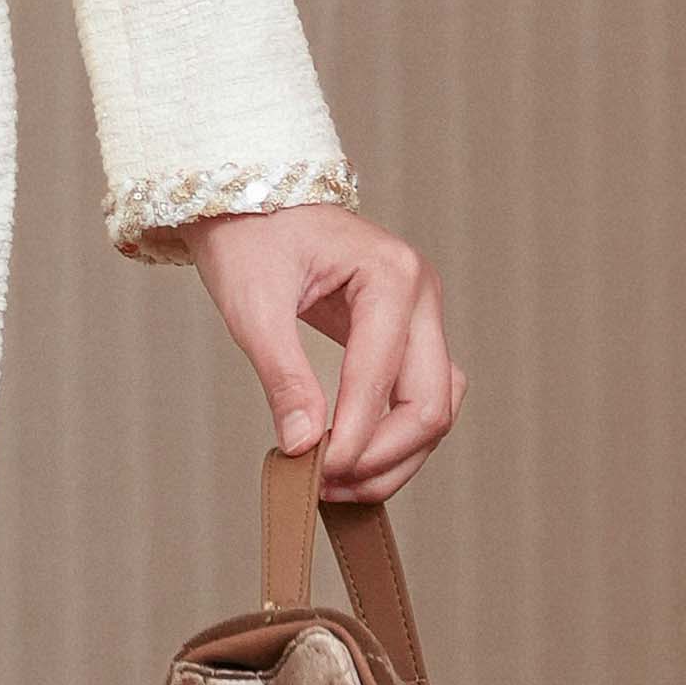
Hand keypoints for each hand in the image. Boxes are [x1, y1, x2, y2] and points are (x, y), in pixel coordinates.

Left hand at [182, 195, 461, 500]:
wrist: (250, 197)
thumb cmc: (249, 237)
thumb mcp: (253, 305)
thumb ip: (283, 376)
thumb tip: (302, 447)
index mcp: (392, 276)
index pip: (384, 380)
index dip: (355, 439)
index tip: (314, 478)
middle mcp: (421, 295)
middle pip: (431, 404)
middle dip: (384, 457)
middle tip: (326, 487)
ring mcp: (421, 314)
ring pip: (435, 408)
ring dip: (396, 456)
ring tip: (337, 485)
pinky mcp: (407, 332)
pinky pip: (417, 396)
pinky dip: (391, 435)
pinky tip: (349, 459)